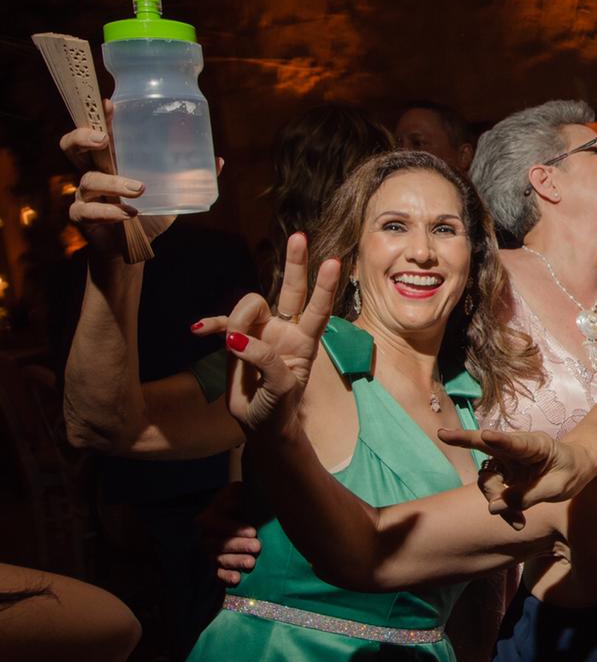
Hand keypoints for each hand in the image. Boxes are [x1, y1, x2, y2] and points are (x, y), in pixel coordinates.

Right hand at [65, 104, 174, 253]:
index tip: (111, 104)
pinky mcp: (82, 217)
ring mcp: (84, 194)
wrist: (128, 249)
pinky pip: (87, 211)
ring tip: (139, 189)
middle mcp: (92, 171)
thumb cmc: (146, 212)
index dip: (99, 116)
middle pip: (71, 146)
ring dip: (114, 183)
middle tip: (104, 140)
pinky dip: (109, 212)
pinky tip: (129, 214)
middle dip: (84, 138)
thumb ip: (189, 176)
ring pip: (88, 180)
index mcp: (110, 159)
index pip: (97, 130)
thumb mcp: (170, 192)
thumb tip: (219, 160)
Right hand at [190, 232, 340, 436]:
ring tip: (231, 346)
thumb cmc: (280, 408)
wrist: (260, 425)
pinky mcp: (237, 339)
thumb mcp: (281, 388)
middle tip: (299, 237)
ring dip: (237, 319)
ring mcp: (261, 332)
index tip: (333, 261)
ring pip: (250, 305)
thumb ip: (266, 360)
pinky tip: (199, 330)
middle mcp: (285, 330)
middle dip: (296, 263)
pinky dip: (212, 324)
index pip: (318, 309)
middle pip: (292, 290)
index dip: (324, 286)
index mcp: (304, 342)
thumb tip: (238, 337)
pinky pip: (222, 323)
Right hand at [196, 483, 260, 585]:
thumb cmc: (243, 501)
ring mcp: (211, 553)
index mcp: (209, 517)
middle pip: (217, 544)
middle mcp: (206, 537)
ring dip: (235, 561)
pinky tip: (236, 579)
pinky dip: (226, 577)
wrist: (248, 515)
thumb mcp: (239, 493)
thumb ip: (234, 496)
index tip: (253, 531)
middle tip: (257, 547)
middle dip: (238, 546)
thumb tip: (232, 504)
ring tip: (251, 562)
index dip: (232, 528)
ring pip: (218, 559)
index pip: (214, 523)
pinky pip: (218, 574)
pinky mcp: (219, 567)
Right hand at [438, 428, 595, 528]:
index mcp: (536, 445)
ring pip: (487, 480)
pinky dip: (501, 509)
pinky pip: (492, 493)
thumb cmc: (571, 470)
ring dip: (496, 501)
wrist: (575, 467)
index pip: (515, 443)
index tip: (487, 435)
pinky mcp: (502, 474)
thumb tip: (495, 506)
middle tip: (441, 435)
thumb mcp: (559, 487)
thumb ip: (530, 496)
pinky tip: (518, 522)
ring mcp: (506, 461)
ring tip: (519, 522)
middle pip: (485, 444)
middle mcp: (515, 448)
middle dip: (463, 440)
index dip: (500, 440)